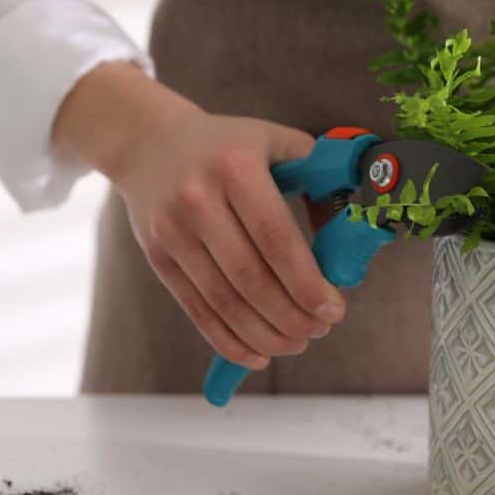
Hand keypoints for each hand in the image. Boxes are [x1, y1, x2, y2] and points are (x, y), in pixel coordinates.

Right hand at [53, 62, 345, 369]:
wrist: (147, 142)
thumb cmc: (225, 145)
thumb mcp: (273, 140)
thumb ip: (316, 176)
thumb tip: (346, 230)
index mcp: (236, 168)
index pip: (276, 238)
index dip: (306, 282)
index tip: (333, 309)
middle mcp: (199, 200)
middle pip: (250, 277)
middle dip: (291, 315)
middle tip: (319, 329)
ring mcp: (173, 232)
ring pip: (224, 301)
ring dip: (265, 334)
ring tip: (296, 344)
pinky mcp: (158, 256)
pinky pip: (196, 309)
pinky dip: (229, 341)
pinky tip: (258, 354)